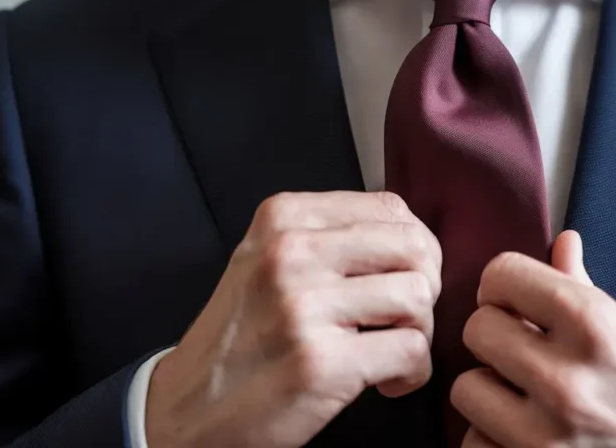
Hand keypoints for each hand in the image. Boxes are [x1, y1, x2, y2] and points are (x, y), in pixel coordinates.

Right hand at [145, 192, 440, 447]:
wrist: (190, 408)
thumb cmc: (245, 335)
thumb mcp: (269, 258)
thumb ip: (333, 236)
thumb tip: (415, 235)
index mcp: (283, 217)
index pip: (391, 208)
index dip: (415, 248)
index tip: (399, 280)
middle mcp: (290, 252)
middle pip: (414, 246)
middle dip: (425, 286)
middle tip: (403, 319)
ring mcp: (303, 306)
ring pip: (418, 296)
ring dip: (419, 333)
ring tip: (390, 352)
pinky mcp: (320, 362)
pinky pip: (411, 350)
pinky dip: (412, 373)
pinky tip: (386, 383)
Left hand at [452, 231, 615, 447]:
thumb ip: (586, 294)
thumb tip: (562, 242)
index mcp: (597, 328)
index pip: (503, 274)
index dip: (504, 286)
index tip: (514, 302)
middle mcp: (567, 379)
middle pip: (477, 330)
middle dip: (496, 337)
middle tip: (522, 352)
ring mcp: (545, 436)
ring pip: (467, 390)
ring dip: (491, 393)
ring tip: (526, 399)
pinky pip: (475, 443)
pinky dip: (494, 441)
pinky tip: (527, 437)